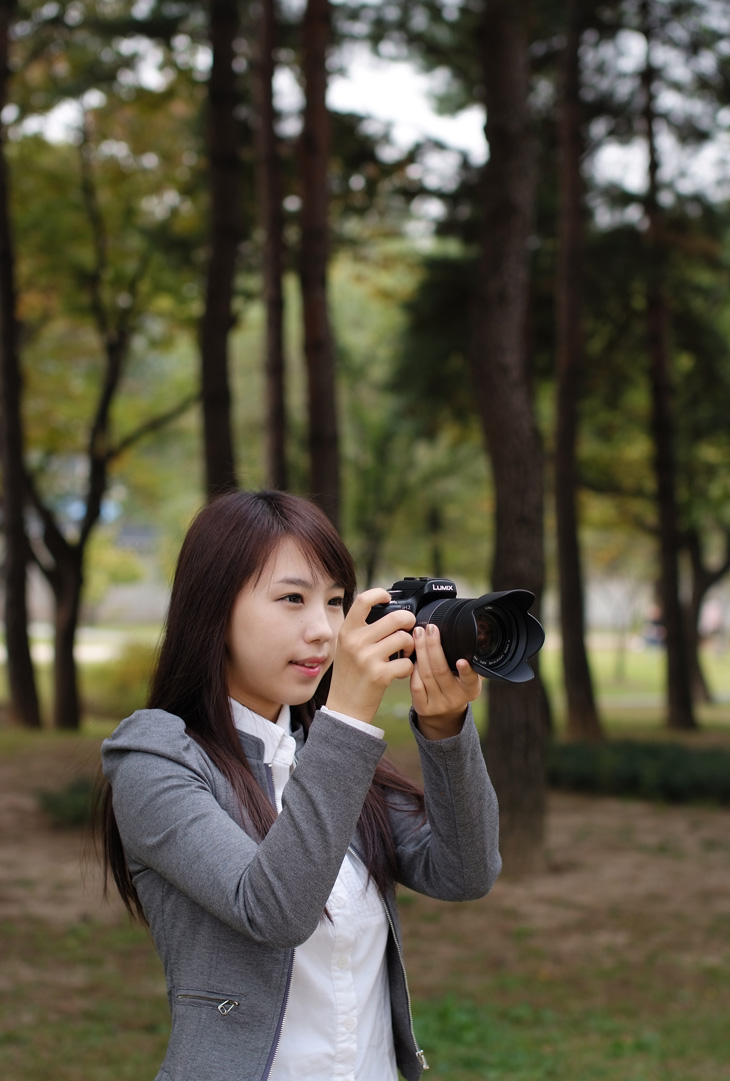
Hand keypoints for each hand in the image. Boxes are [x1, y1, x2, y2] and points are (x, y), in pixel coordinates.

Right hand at [326, 588, 415, 723]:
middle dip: (409, 621)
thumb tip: (386, 609)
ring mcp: (367, 658)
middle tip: (409, 628)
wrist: (344, 708)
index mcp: (347, 631)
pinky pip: (407, 663)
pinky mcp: (379, 675)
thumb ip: (361, 629)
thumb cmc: (349, 676)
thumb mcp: (347, 647)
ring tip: (404, 654)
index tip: (388, 597)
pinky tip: (400, 672)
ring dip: (410, 646)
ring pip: (405, 639)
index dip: (379, 594)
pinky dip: (409, 667)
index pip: (363, 601)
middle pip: (395, 618)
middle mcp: (355, 642)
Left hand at [409, 623, 482, 739]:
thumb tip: (472, 634)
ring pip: (426, 675)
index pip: (470, 679)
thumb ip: (469, 661)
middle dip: (433, 646)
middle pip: (441, 670)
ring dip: (420, 651)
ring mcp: (439, 704)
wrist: (445, 714)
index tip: (462, 661)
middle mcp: (456, 698)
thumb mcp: (468, 677)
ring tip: (418, 634)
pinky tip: (413, 656)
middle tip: (430, 628)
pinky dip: (414, 668)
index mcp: (471, 689)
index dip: (466, 671)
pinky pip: (416, 685)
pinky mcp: (424, 708)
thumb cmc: (457, 685)